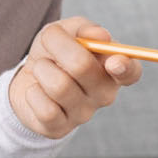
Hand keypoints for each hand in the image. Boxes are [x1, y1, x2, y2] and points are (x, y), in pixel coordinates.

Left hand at [8, 16, 141, 138]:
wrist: (26, 79)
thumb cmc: (54, 53)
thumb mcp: (66, 31)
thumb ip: (83, 28)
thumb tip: (100, 35)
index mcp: (111, 67)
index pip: (131, 71)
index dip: (126, 68)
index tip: (113, 62)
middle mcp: (104, 93)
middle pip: (83, 67)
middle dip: (58, 47)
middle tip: (49, 44)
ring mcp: (84, 113)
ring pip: (59, 86)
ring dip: (41, 69)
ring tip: (41, 69)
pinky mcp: (61, 128)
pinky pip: (46, 108)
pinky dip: (32, 92)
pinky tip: (36, 91)